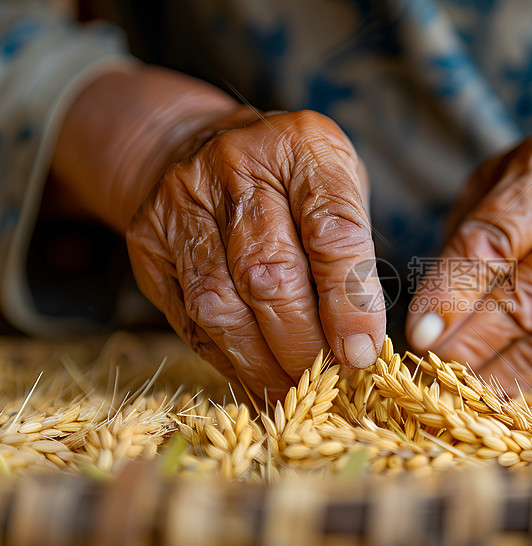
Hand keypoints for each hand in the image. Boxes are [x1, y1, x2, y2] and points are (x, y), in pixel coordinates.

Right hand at [52, 68, 384, 397]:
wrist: (194, 144)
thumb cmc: (289, 181)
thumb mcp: (338, 188)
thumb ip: (352, 253)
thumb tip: (361, 345)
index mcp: (303, 148)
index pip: (331, 230)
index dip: (348, 301)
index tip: (361, 352)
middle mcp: (237, 167)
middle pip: (269, 273)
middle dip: (303, 342)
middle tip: (329, 380)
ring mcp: (183, 202)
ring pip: (220, 303)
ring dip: (261, 362)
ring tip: (293, 392)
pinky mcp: (148, 242)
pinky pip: (189, 317)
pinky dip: (227, 359)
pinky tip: (255, 378)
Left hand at [407, 127, 531, 399]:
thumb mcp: (492, 190)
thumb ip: (462, 245)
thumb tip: (429, 325)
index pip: (495, 241)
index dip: (453, 294)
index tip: (420, 334)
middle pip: (531, 301)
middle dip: (474, 346)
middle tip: (432, 376)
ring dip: (500, 381)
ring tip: (458, 398)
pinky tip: (503, 408)